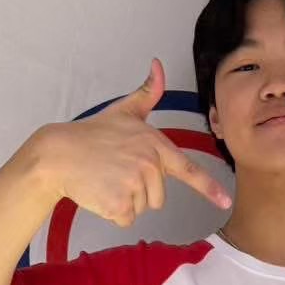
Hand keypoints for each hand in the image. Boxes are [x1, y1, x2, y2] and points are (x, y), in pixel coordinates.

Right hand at [45, 59, 231, 227]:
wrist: (59, 153)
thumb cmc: (91, 134)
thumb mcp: (124, 112)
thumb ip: (147, 93)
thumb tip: (158, 65)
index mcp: (155, 145)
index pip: (188, 170)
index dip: (209, 189)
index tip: (226, 202)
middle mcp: (149, 164)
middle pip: (158, 197)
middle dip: (139, 190)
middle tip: (116, 172)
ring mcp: (135, 184)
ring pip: (142, 208)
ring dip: (125, 200)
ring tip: (106, 179)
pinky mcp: (120, 203)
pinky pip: (126, 219)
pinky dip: (113, 212)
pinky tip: (100, 192)